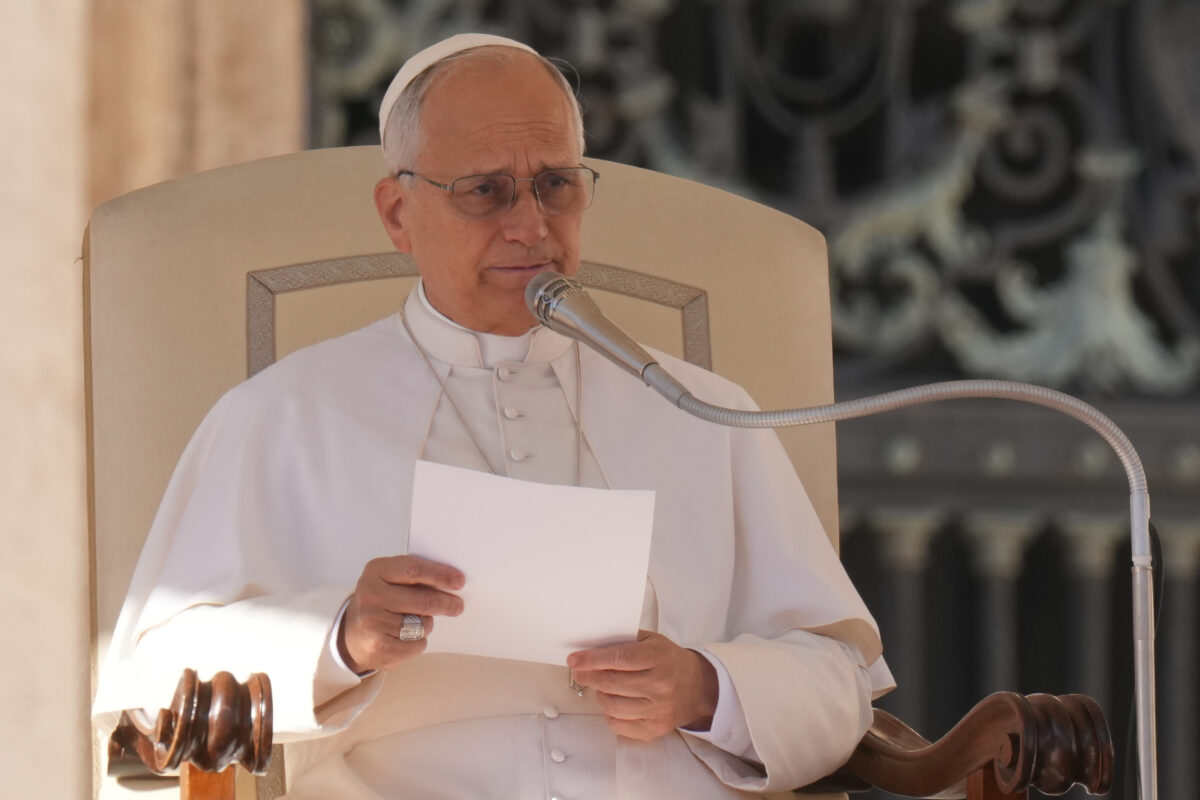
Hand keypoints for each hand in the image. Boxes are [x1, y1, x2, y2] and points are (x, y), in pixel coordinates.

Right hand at [338, 554, 464, 673]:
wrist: (352, 634)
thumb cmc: (380, 601)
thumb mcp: (390, 579)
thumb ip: (416, 577)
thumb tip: (453, 582)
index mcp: (376, 571)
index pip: (413, 570)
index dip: (440, 575)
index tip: (459, 581)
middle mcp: (371, 595)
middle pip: (423, 600)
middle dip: (446, 603)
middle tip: (458, 606)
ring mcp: (372, 622)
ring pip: (422, 624)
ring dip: (426, 624)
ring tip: (413, 622)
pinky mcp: (378, 646)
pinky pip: (416, 644)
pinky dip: (418, 642)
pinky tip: (405, 638)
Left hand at [566, 630, 717, 740]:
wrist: (698, 689)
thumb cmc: (669, 661)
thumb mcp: (653, 641)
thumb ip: (626, 641)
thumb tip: (592, 645)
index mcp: (659, 658)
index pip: (619, 659)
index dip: (593, 659)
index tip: (574, 659)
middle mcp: (660, 686)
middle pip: (612, 683)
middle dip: (589, 676)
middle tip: (580, 671)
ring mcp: (658, 710)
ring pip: (613, 706)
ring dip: (599, 694)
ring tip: (600, 686)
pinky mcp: (655, 729)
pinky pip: (620, 725)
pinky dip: (609, 713)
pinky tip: (613, 702)